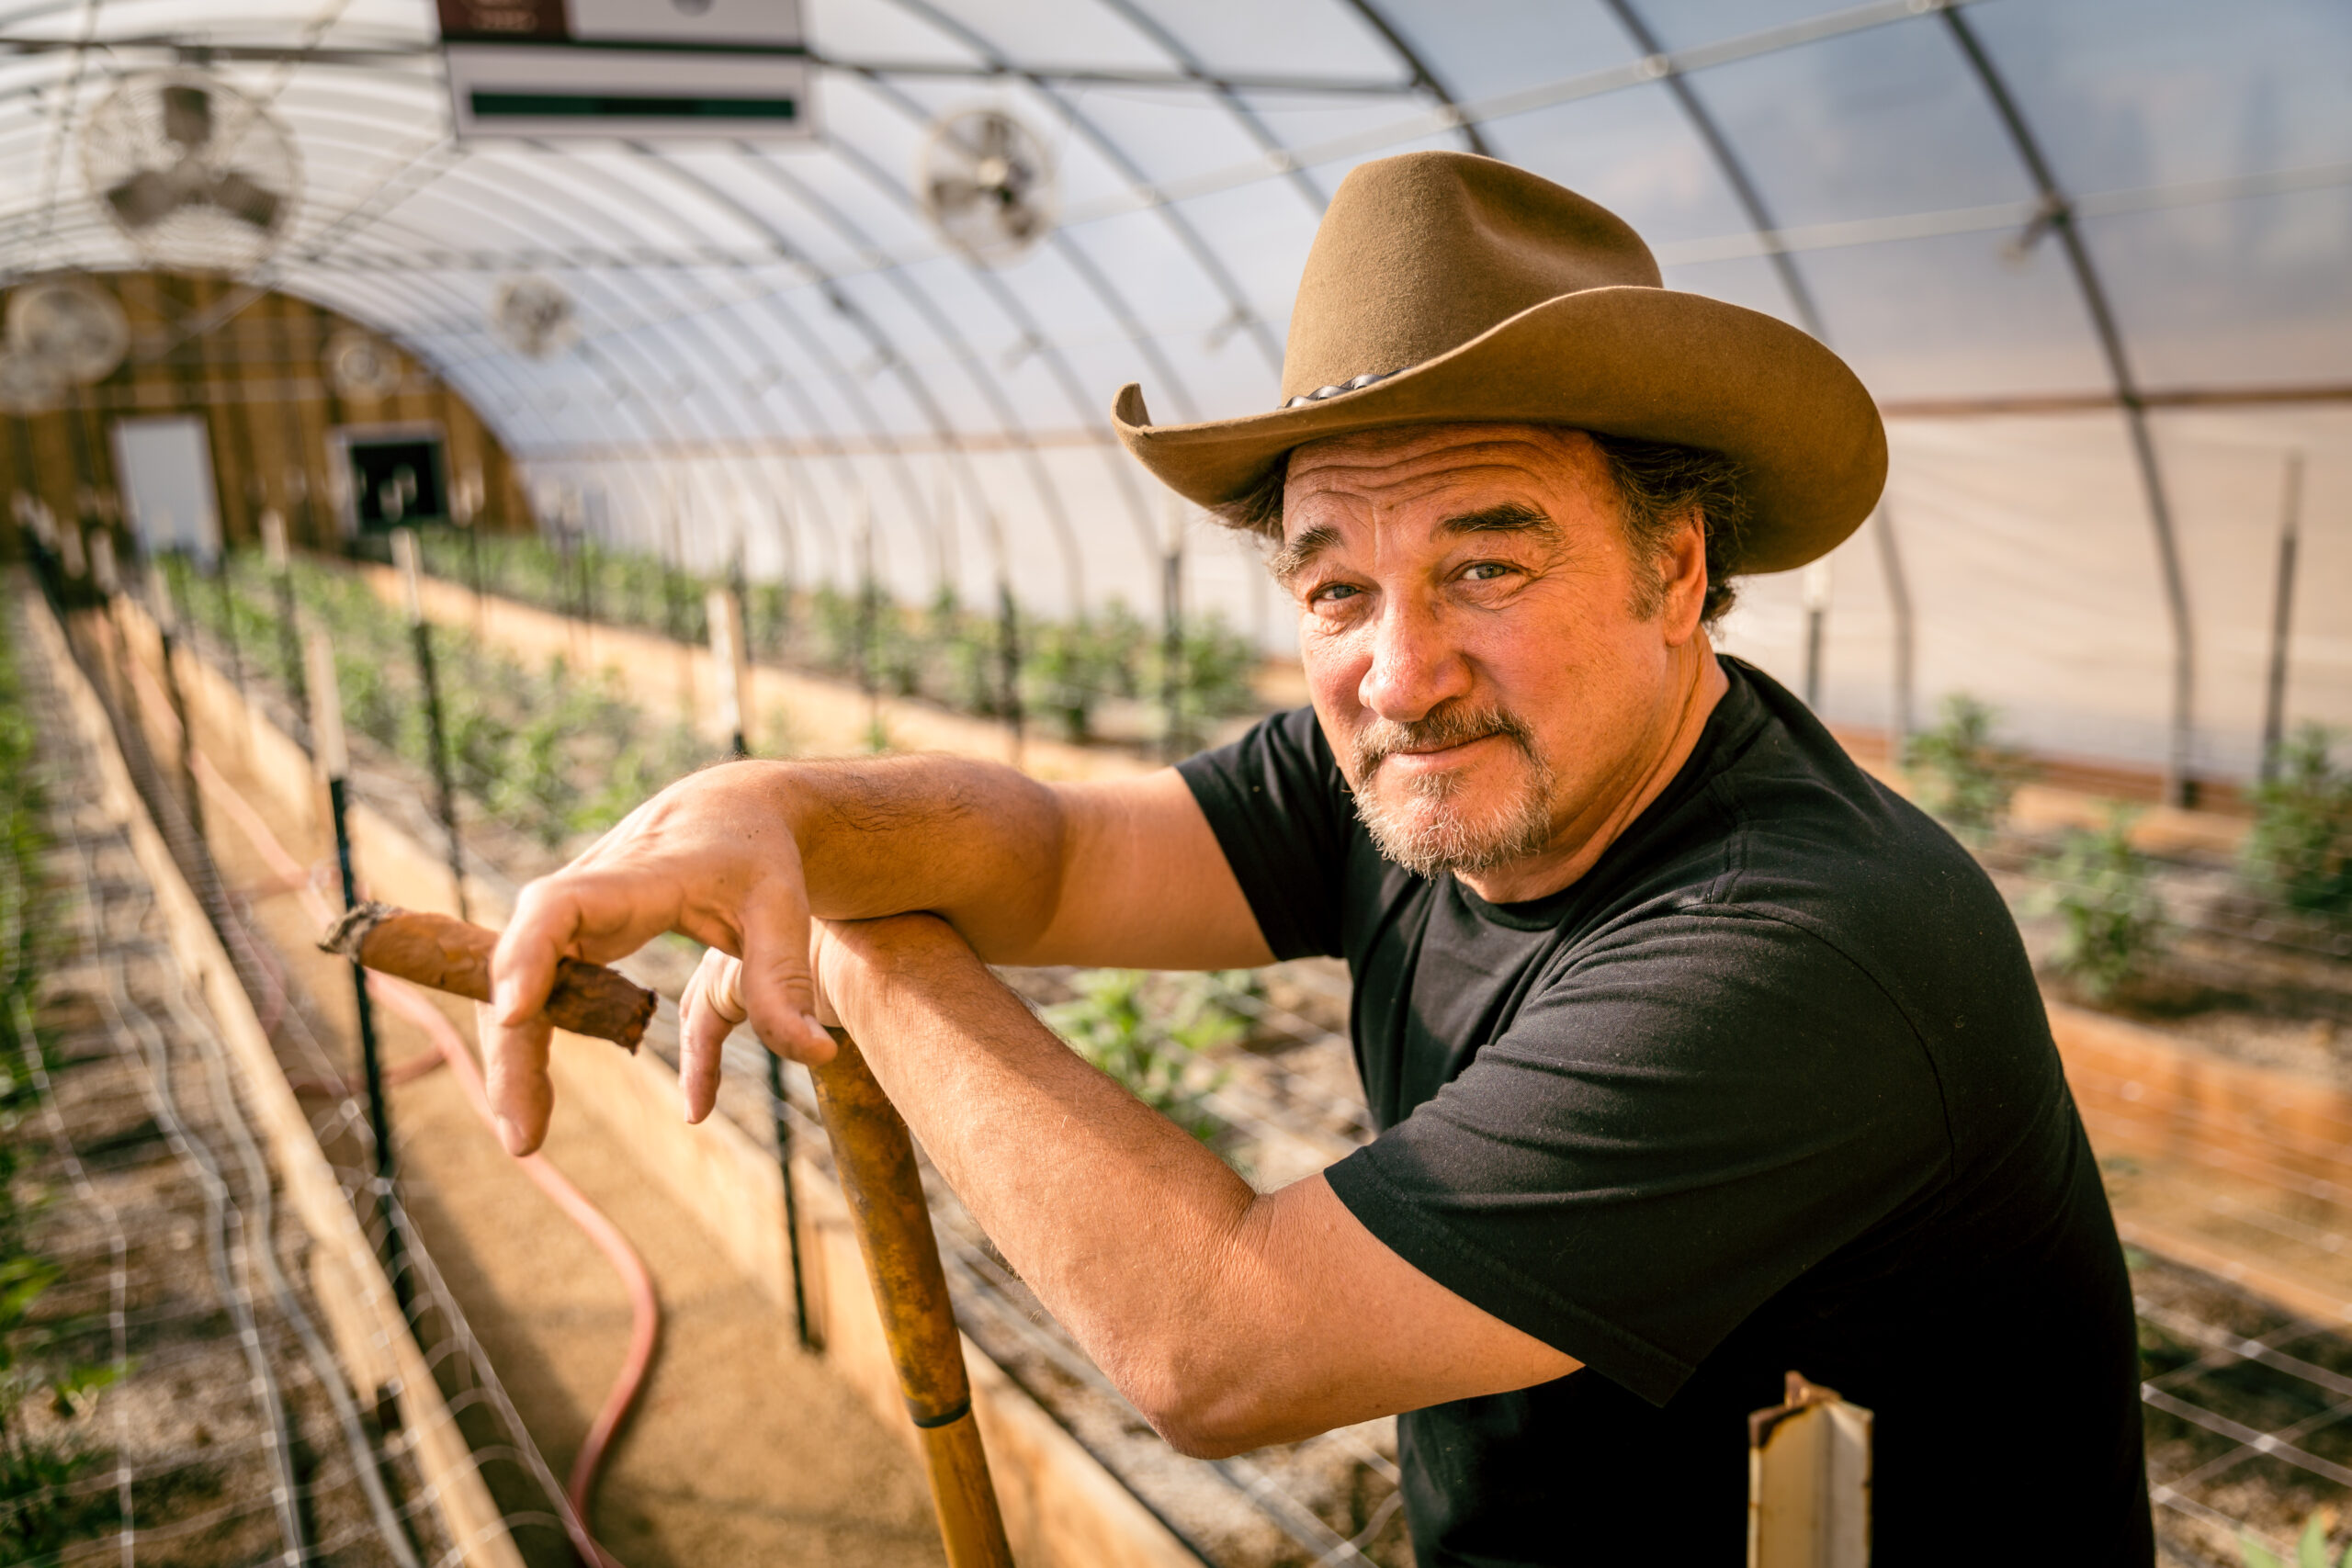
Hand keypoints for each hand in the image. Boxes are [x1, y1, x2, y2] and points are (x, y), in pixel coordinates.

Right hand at [485, 762, 833, 1154]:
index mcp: (639, 875)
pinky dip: (526, 1047)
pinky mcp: (569, 935)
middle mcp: (588, 890)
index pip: (562, 907)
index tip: (515, 1012)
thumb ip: (786, 983)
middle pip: (521, 962)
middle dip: (514, 1046)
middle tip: (524, 1134)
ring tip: (525, 1136)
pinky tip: (530, 1104)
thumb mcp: (784, 912)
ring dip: (512, 1059)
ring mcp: (571, 912)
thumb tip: (815, 1055)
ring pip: (516, 984)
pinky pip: (532, 992)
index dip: (529, 955)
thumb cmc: (761, 857)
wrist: (733, 811)